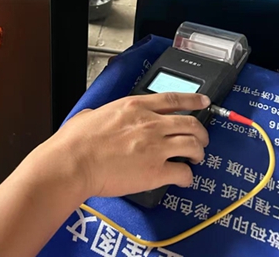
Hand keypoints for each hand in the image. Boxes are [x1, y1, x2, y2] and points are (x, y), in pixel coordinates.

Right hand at [42, 93, 209, 198]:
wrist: (74, 162)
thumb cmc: (77, 141)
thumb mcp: (91, 114)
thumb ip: (102, 113)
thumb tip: (95, 117)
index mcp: (135, 106)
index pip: (173, 99)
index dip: (193, 100)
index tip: (204, 102)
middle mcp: (150, 123)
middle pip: (190, 123)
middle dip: (201, 132)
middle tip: (201, 139)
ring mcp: (155, 147)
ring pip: (193, 146)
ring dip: (198, 153)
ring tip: (196, 159)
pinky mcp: (155, 171)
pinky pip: (183, 173)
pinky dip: (187, 177)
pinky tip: (183, 179)